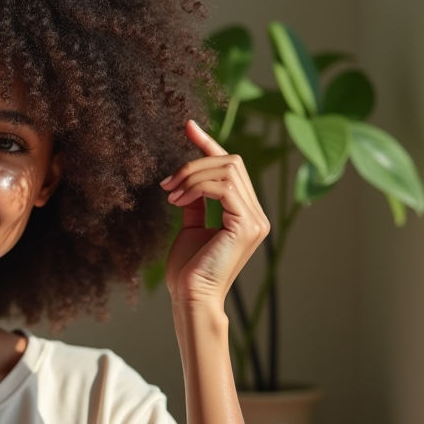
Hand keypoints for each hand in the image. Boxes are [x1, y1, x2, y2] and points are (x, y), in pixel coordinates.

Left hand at [159, 120, 269, 306]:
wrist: (190, 297)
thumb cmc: (188, 270)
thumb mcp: (190, 226)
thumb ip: (196, 201)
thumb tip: (187, 178)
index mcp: (246, 214)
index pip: (231, 168)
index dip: (210, 144)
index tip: (188, 126)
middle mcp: (257, 215)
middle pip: (231, 162)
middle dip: (195, 163)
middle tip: (166, 182)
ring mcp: (255, 220)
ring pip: (227, 170)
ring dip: (191, 175)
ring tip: (169, 193)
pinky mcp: (247, 225)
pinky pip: (223, 187)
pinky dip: (197, 186)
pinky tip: (177, 199)